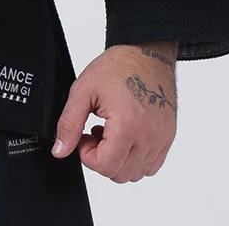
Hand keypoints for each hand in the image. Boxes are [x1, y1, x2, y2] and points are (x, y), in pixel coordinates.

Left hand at [50, 41, 177, 182]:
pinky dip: (136, 159)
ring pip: (137, 173)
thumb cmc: (118, 67)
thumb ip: (69, 123)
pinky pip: (152, 165)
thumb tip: (60, 151)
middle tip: (95, 133)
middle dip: (102, 158)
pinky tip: (126, 136)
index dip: (87, 155)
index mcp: (127, 124)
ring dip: (119, 160)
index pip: (106, 166)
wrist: (146, 53)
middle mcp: (149, 136)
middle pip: (121, 174)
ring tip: (110, 133)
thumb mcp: (83, 90)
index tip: (84, 136)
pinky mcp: (168, 137)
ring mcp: (162, 138)